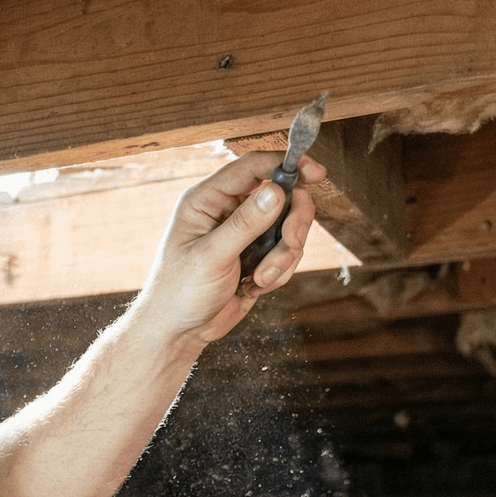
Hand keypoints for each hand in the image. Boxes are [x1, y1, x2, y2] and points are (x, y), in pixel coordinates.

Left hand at [134, 150, 326, 346]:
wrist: (179, 332)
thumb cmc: (179, 292)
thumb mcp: (211, 257)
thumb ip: (245, 224)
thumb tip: (276, 190)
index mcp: (206, 200)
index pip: (252, 166)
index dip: (287, 164)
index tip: (317, 174)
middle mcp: (228, 210)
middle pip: (283, 194)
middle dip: (293, 222)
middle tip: (291, 243)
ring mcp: (246, 233)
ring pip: (290, 225)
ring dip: (284, 255)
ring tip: (260, 279)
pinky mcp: (258, 255)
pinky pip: (288, 252)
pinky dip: (280, 271)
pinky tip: (254, 287)